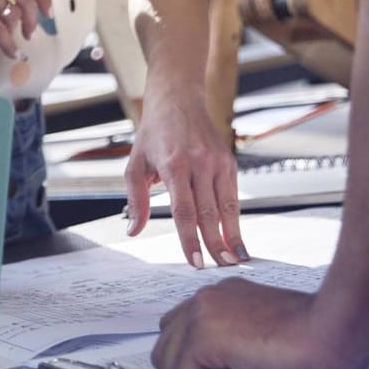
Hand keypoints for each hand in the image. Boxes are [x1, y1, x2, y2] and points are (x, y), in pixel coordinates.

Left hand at [124, 90, 243, 266]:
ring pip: (226, 206)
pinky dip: (235, 219)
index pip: (183, 211)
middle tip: (220, 268)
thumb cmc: (153, 134)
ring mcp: (217, 162)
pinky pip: (233, 196)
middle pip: (208, 212)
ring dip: (231, 235)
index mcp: (173, 165)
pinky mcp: (229, 162)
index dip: (189, 238)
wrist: (177, 100)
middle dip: (214, 243)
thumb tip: (133, 230)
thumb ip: (136, 199)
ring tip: (234, 260)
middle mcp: (198, 163)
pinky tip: (236, 237)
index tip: (195, 261)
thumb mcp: (135, 164)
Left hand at [153, 278, 367, 368]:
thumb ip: (224, 337)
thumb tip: (203, 364)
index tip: (226, 364)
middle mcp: (202, 298)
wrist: (327, 330)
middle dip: (190, 367)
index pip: (177, 329)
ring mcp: (198, 314)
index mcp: (215, 295)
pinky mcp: (202, 336)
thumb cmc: (306, 334)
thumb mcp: (253, 329)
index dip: (197, 356)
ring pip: (166, 361)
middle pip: (164, 344)